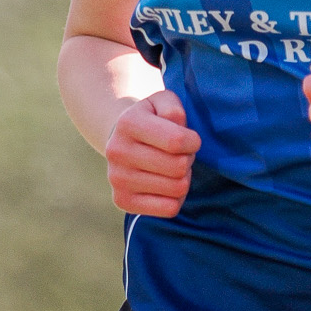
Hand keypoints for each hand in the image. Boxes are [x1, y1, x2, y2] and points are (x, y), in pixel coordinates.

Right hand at [104, 90, 200, 215]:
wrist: (122, 140)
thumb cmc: (152, 119)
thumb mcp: (163, 102)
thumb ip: (174, 108)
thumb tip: (177, 128)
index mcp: (128, 123)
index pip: (176, 141)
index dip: (193, 141)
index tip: (190, 139)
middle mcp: (117, 151)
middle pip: (178, 167)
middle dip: (188, 159)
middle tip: (180, 154)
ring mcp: (117, 179)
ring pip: (177, 188)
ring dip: (184, 177)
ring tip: (173, 167)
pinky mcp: (122, 201)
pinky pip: (169, 208)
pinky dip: (177, 197)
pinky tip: (167, 184)